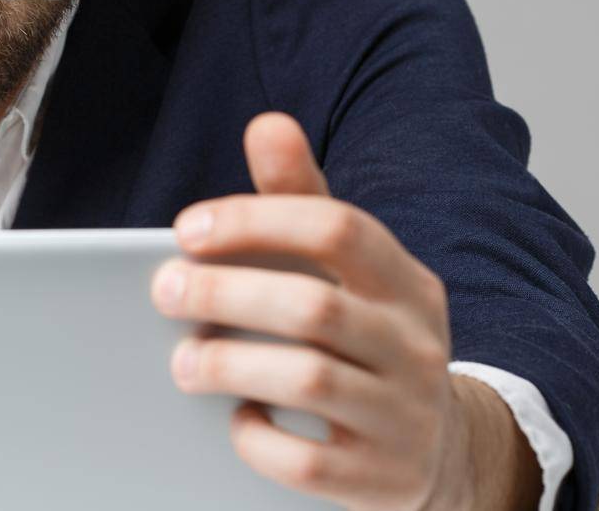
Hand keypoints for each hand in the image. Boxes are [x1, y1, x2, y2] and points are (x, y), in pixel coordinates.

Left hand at [149, 112, 539, 509]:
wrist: (435, 450)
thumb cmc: (360, 333)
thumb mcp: (343, 267)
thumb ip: (299, 198)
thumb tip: (268, 124)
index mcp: (405, 280)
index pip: (336, 228)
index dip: (253, 222)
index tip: (184, 230)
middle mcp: (415, 343)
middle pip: (313, 306)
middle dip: (224, 294)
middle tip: (163, 292)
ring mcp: (405, 414)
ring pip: (309, 379)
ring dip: (227, 365)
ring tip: (182, 362)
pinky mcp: (382, 478)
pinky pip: (309, 462)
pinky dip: (259, 438)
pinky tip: (234, 418)